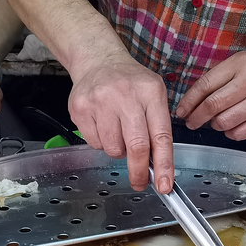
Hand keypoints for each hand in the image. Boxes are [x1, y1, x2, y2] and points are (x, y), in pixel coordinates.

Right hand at [68, 54, 174, 193]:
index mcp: (150, 92)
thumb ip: (157, 127)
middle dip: (139, 171)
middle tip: (140, 182)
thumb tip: (158, 168)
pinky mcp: (81, 108)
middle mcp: (126, 95)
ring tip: (118, 131)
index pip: (161, 136)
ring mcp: (101, 101)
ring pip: (113, 148)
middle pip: (136, 146)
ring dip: (118, 150)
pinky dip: (101, 142)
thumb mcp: (153, 95)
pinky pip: (95, 144)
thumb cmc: (130, 82)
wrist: (98, 60)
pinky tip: (103, 124)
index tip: (165, 185)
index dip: (164, 164)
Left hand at [176, 51, 245, 140]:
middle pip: (212, 106)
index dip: (189, 101)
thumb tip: (193, 101)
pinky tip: (232, 126)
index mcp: (241, 65)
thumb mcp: (241, 62)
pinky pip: (239, 134)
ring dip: (214, 125)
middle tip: (191, 122)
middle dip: (196, 117)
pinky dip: (230, 133)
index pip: (206, 85)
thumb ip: (219, 78)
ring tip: (216, 121)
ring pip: (224, 123)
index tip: (181, 110)